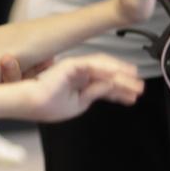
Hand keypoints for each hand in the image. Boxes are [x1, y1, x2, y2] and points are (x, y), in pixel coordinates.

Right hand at [27, 53, 142, 121]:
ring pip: (103, 68)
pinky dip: (107, 69)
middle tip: (139, 88)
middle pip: (106, 75)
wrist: (30, 102)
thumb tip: (110, 87)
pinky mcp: (70, 65)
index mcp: (77, 87)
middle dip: (124, 82)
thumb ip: (94, 93)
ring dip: (120, 74)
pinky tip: (119, 75)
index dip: (119, 90)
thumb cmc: (45, 105)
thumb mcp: (77, 103)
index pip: (102, 86)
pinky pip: (93, 65)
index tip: (132, 96)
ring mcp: (74, 69)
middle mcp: (77, 76)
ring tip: (134, 81)